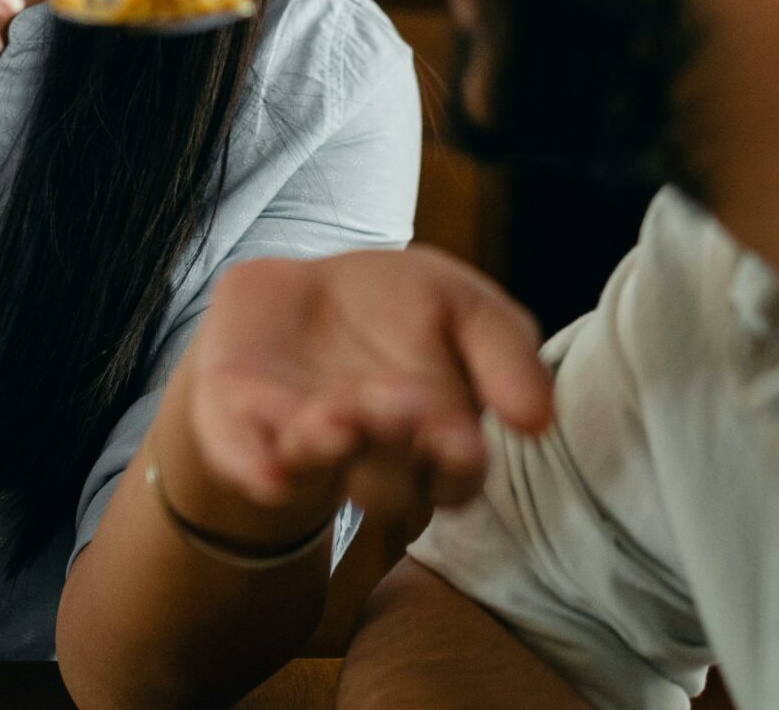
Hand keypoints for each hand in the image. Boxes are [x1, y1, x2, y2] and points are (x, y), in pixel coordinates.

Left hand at [164, 248, 554, 543]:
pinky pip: (244, 460)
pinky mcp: (239, 433)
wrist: (298, 294)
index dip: (456, 462)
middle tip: (395, 404)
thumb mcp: (464, 304)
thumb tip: (538, 419)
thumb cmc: (396, 309)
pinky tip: (266, 469)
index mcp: (435, 441)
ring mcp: (302, 450)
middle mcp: (371, 461)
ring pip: (318, 473)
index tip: (460, 436)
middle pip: (390, 484)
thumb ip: (505, 350)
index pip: (456, 475)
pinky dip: (254, 467)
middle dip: (392, 445)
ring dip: (326, 451)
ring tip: (336, 416)